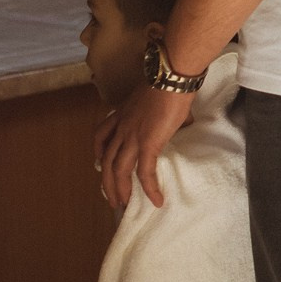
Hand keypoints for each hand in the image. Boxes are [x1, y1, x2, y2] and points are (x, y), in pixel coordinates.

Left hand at [94, 82, 195, 209]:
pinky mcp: (147, 144)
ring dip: (119, 190)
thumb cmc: (167, 81)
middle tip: (112, 198)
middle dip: (106, 182)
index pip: (101, 136)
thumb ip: (160, 110)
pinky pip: (145, 172)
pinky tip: (156, 199)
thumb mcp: (154, 97)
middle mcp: (122, 127)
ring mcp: (132, 136)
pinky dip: (149, 188)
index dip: (98, 152)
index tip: (100, 164)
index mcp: (122, 114)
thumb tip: (182, 118)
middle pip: (106, 160)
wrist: (171, 77)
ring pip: (118, 170)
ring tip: (124, 204)